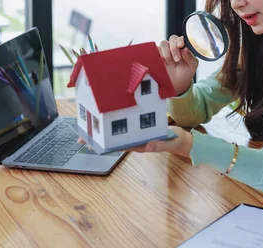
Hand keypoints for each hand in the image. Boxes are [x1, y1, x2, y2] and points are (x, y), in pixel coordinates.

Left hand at [77, 126, 192, 157]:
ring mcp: (137, 133)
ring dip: (103, 130)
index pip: (119, 145)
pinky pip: (125, 123)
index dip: (104, 145)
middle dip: (97, 139)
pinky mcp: (140, 126)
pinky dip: (115, 119)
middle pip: (113, 140)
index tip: (91, 145)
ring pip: (116, 132)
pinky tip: (106, 115)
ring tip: (87, 127)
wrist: (182, 139)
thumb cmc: (176, 141)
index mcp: (140, 144)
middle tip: (80, 138)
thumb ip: (159, 145)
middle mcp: (135, 139)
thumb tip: (148, 146)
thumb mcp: (170, 142)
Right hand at [158, 35, 197, 95]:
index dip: (180, 40)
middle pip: (172, 38)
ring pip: (163, 43)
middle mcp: (173, 47)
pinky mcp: (157, 56)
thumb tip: (185, 49)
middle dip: (174, 48)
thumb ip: (191, 57)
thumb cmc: (185, 72)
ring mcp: (164, 51)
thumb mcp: (192, 66)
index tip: (181, 45)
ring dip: (167, 53)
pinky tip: (163, 62)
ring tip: (170, 63)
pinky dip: (159, 55)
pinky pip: (155, 50)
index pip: (180, 38)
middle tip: (177, 59)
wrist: (176, 83)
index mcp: (182, 47)